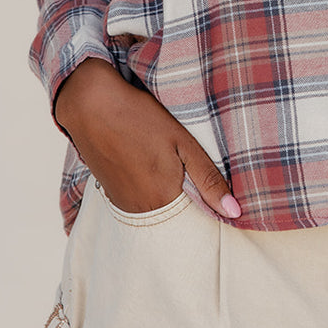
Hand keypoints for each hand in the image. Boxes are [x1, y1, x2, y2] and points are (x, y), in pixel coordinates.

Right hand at [53, 58, 240, 218]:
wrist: (91, 105)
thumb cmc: (139, 118)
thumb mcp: (182, 142)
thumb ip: (209, 179)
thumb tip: (235, 212)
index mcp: (163, 200)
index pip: (195, 222)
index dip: (208, 208)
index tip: (216, 195)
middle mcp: (140, 210)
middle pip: (174, 218)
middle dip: (188, 204)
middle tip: (192, 177)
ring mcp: (122, 203)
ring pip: (155, 211)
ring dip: (166, 197)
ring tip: (167, 168)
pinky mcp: (111, 194)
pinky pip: (137, 203)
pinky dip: (148, 192)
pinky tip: (148, 167)